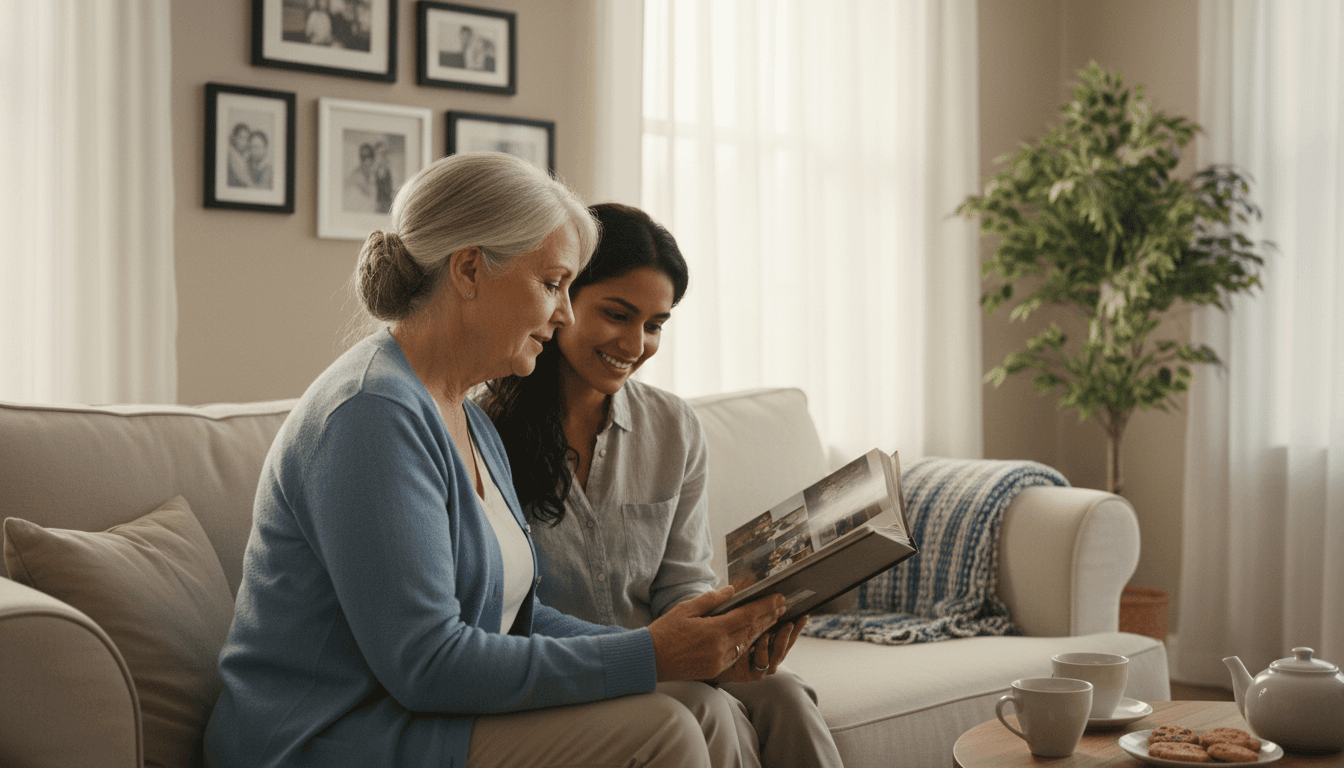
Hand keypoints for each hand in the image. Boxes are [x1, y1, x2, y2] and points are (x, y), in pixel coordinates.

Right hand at [647, 587, 785, 681]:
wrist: (650, 660)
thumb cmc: (665, 631)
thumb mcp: (686, 609)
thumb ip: (710, 599)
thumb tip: (731, 590)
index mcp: (714, 631)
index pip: (747, 616)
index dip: (765, 606)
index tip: (778, 597)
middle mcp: (720, 648)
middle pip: (751, 630)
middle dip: (768, 617)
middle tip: (782, 606)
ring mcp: (719, 661)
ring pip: (747, 644)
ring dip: (761, 631)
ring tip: (772, 619)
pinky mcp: (715, 670)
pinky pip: (737, 655)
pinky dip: (747, 644)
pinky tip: (753, 636)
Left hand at [713, 615, 807, 682]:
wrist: (710, 658)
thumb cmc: (729, 637)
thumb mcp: (744, 623)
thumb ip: (757, 613)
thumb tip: (772, 598)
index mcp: (770, 646)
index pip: (788, 638)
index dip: (797, 629)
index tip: (803, 616)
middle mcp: (766, 659)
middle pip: (781, 650)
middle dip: (786, 636)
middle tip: (788, 624)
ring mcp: (756, 669)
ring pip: (768, 660)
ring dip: (768, 647)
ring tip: (766, 634)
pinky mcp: (743, 675)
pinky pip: (748, 667)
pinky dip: (748, 656)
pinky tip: (747, 645)